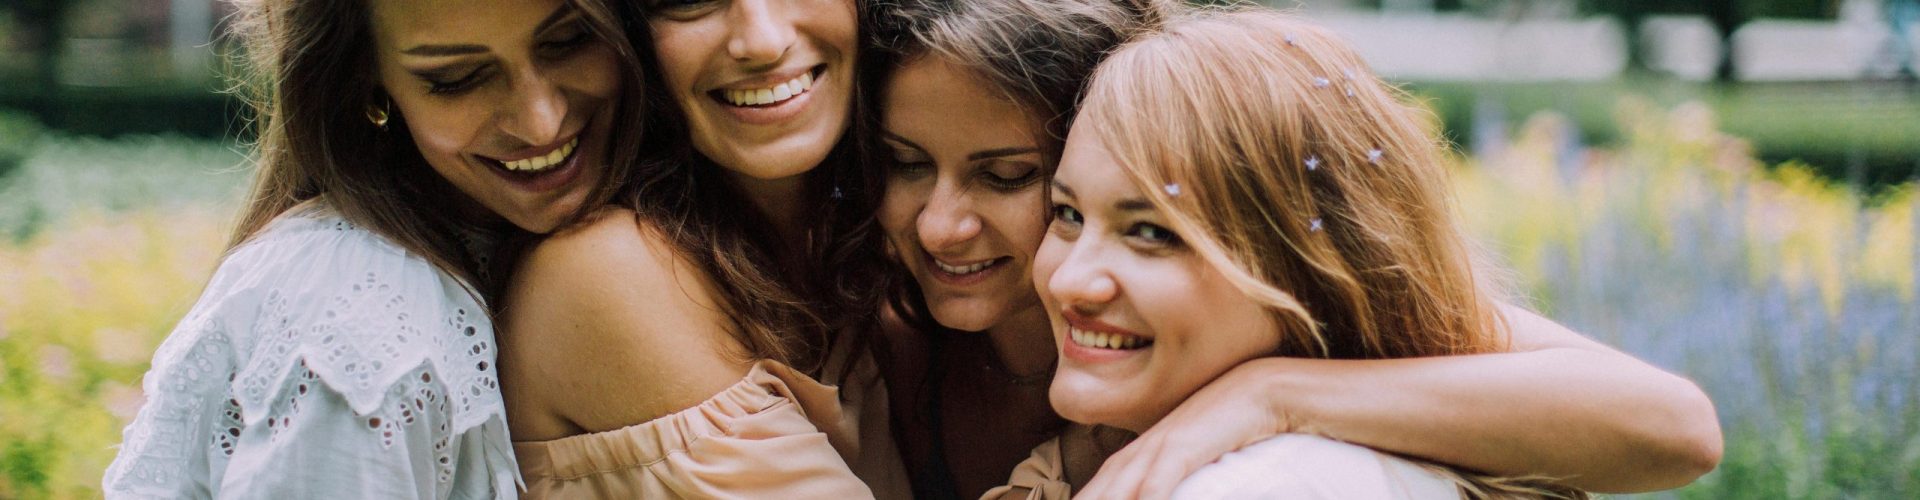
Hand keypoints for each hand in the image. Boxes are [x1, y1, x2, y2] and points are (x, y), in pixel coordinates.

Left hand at [1073, 362, 1296, 499]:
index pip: (1093, 494)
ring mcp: (1158, 447)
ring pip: (1119, 492)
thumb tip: (1152, 496)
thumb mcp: (1184, 462)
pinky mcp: (1183, 445)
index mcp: (1133, 459)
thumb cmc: (1222, 432)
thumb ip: (1164, 484)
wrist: (1258, 392)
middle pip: (1098, 494)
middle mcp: (1137, 454)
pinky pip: (1159, 480)